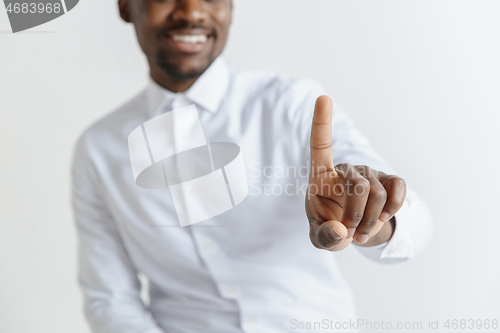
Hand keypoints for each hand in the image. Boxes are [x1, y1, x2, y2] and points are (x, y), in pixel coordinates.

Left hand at [305, 96, 406, 250]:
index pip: (320, 144)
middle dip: (356, 216)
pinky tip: (383, 217)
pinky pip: (398, 189)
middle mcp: (346, 169)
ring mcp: (369, 172)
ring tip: (360, 232)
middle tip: (350, 234)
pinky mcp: (389, 180)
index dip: (322, 122)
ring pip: (377, 194)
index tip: (323, 97)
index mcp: (322, 176)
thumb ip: (323, 237)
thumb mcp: (321, 238)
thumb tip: (339, 231)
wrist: (354, 229)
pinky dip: (393, 208)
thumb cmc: (331, 226)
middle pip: (358, 187)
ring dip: (370, 221)